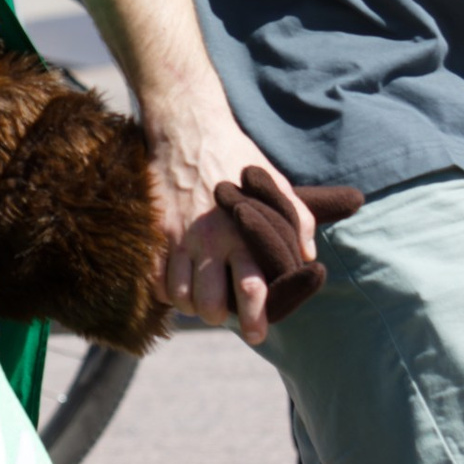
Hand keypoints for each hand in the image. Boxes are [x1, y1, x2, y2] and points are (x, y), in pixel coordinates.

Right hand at [149, 97, 346, 342]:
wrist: (188, 129)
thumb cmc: (237, 157)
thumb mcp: (274, 182)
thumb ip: (296, 218)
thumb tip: (308, 254)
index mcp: (243, 231)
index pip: (250, 287)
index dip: (255, 318)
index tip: (258, 334)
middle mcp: (209, 240)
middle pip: (210, 304)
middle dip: (218, 317)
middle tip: (224, 312)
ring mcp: (178, 237)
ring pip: (180, 297)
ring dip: (191, 305)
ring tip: (201, 299)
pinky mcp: (154, 232)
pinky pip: (155, 279)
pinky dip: (165, 290)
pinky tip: (178, 283)